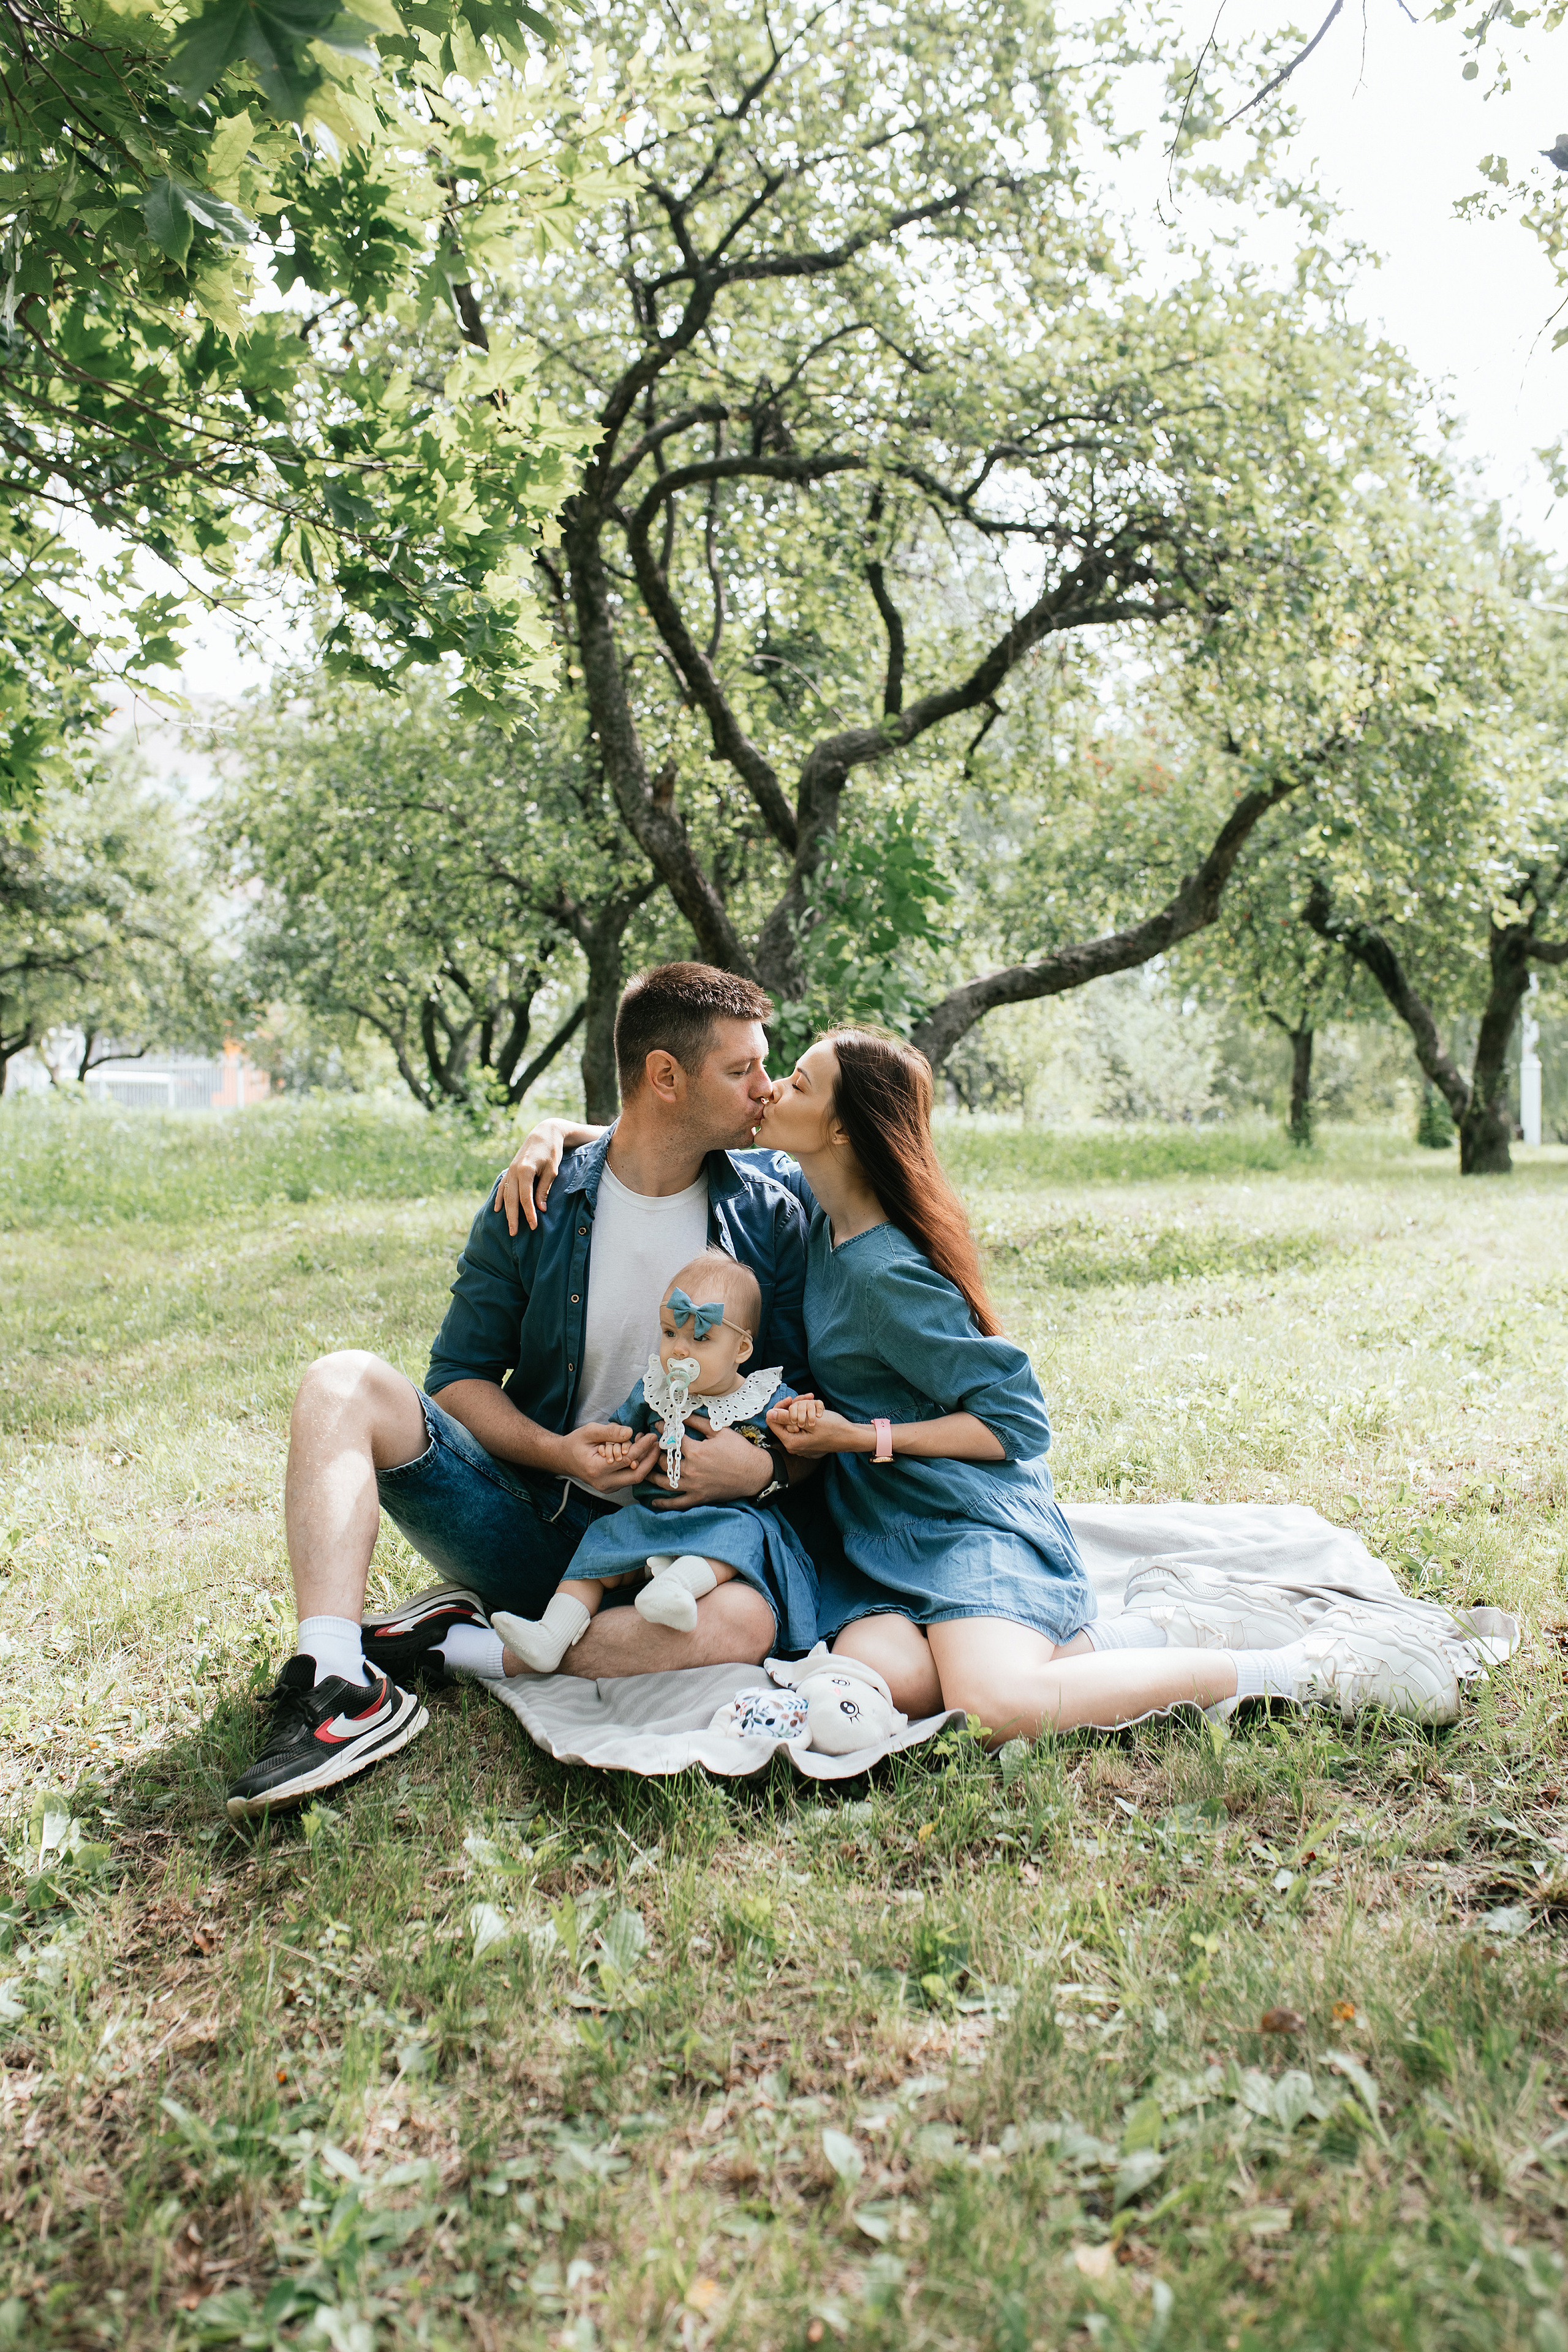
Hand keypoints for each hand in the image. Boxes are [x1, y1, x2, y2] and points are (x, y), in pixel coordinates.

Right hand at [493, 1118, 589, 1235]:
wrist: (544, 1133)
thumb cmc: (552, 1152)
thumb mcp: (552, 1171)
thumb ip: (544, 1189)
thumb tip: (540, 1209)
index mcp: (526, 1170)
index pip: (525, 1197)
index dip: (529, 1213)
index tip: (533, 1226)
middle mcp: (514, 1171)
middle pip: (511, 1198)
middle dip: (513, 1217)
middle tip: (514, 1233)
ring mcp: (510, 1170)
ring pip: (506, 1194)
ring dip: (506, 1211)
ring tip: (509, 1226)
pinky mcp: (511, 1169)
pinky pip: (503, 1186)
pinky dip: (500, 1198)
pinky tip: (497, 1209)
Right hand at [551, 1423, 658, 1493]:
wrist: (564, 1458)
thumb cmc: (576, 1443)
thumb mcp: (590, 1431)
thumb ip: (610, 1432)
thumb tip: (630, 1432)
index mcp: (596, 1469)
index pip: (627, 1460)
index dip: (642, 1448)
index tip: (651, 1436)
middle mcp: (603, 1482)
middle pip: (636, 1475)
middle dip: (650, 1460)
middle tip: (657, 1444)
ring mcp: (607, 1487)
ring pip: (634, 1478)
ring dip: (644, 1462)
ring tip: (647, 1444)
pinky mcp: (611, 1487)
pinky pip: (629, 1478)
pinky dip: (636, 1465)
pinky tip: (637, 1451)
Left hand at [646, 1421, 771, 1508]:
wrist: (755, 1473)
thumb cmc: (739, 1450)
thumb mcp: (719, 1431)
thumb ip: (697, 1422)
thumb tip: (681, 1414)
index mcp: (696, 1451)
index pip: (672, 1440)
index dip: (663, 1430)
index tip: (658, 1425)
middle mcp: (691, 1470)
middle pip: (665, 1462)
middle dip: (656, 1452)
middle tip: (651, 1446)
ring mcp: (693, 1487)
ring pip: (665, 1482)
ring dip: (652, 1476)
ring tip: (645, 1469)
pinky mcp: (698, 1498)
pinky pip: (677, 1503)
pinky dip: (664, 1503)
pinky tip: (653, 1500)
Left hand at [766, 1399, 867, 1457]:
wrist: (850, 1437)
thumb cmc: (833, 1429)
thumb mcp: (808, 1420)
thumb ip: (786, 1418)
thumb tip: (769, 1413)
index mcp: (791, 1442)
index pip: (773, 1422)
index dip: (780, 1408)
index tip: (792, 1399)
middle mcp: (793, 1445)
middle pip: (784, 1420)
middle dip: (794, 1406)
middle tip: (807, 1398)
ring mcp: (800, 1443)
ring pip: (793, 1420)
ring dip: (802, 1409)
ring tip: (814, 1402)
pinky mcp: (806, 1440)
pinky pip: (801, 1425)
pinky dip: (807, 1415)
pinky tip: (816, 1409)